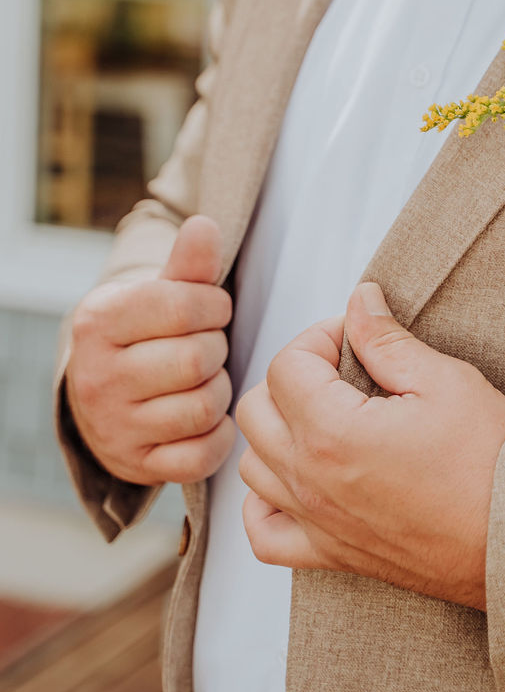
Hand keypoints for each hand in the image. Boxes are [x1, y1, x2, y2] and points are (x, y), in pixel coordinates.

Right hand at [65, 215, 235, 485]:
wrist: (103, 395)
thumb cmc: (142, 334)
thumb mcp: (157, 293)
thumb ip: (187, 264)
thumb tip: (205, 226)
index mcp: (98, 323)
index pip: (180, 307)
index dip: (214, 306)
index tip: (213, 309)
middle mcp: (97, 378)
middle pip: (195, 360)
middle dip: (217, 348)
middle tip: (210, 346)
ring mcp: (115, 428)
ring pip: (202, 408)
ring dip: (220, 390)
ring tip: (207, 378)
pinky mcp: (138, 465)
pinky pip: (200, 456)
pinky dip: (217, 435)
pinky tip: (208, 417)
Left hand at [236, 283, 504, 610]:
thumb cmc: (492, 462)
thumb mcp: (444, 380)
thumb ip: (387, 339)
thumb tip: (359, 301)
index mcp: (332, 433)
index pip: (286, 365)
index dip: (322, 337)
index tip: (357, 338)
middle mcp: (311, 481)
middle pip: (257, 410)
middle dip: (294, 377)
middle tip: (344, 370)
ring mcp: (318, 521)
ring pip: (253, 466)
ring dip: (278, 432)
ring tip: (327, 418)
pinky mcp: (333, 553)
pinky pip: (263, 533)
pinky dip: (265, 504)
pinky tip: (298, 479)